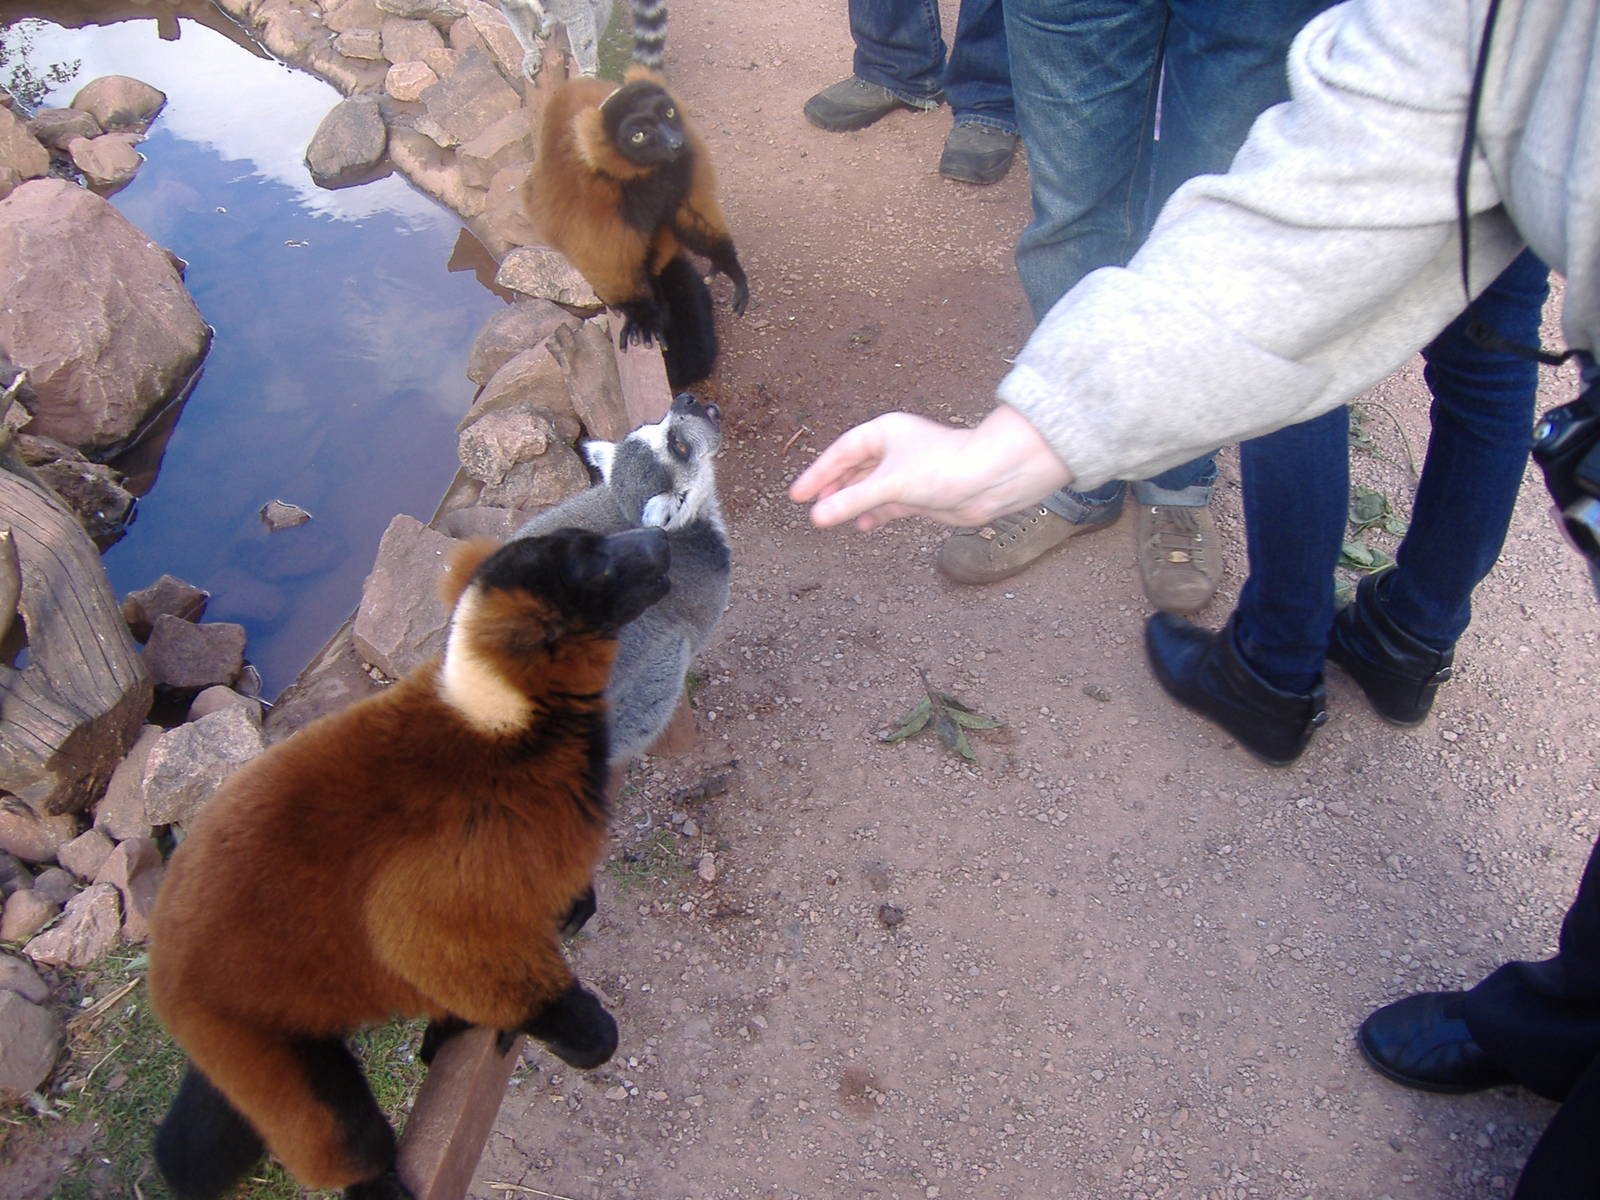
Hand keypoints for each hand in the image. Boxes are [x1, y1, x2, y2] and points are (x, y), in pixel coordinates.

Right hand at [789, 406, 1072, 531]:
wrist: (990, 479)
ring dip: (853, 504)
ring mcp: (907, 472)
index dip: (818, 473)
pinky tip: (865, 527)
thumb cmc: (944, 468)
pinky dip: (875, 514)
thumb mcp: (890, 485)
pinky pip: (888, 504)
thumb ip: (852, 502)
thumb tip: (817, 517)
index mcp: (884, 433)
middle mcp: (894, 449)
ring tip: (832, 520)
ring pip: (870, 489)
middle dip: (834, 490)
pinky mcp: (919, 493)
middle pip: (854, 470)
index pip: (841, 452)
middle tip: (813, 509)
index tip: (797, 495)